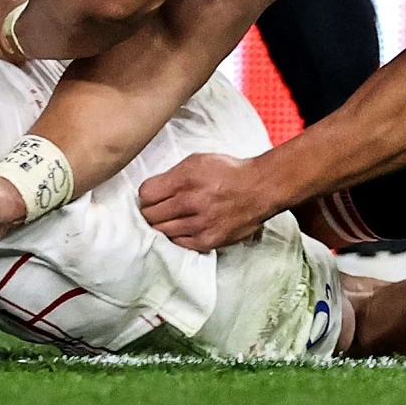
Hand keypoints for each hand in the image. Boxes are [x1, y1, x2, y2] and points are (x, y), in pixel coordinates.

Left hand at [138, 153, 277, 251]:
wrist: (259, 188)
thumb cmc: (228, 172)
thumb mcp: (196, 161)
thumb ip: (171, 176)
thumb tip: (152, 191)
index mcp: (185, 179)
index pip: (146, 194)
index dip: (146, 196)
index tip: (151, 197)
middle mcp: (190, 202)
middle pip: (150, 215)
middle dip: (150, 212)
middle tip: (158, 209)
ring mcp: (199, 224)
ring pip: (162, 231)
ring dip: (162, 225)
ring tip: (171, 218)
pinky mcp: (208, 241)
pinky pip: (179, 243)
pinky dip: (177, 236)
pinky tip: (183, 227)